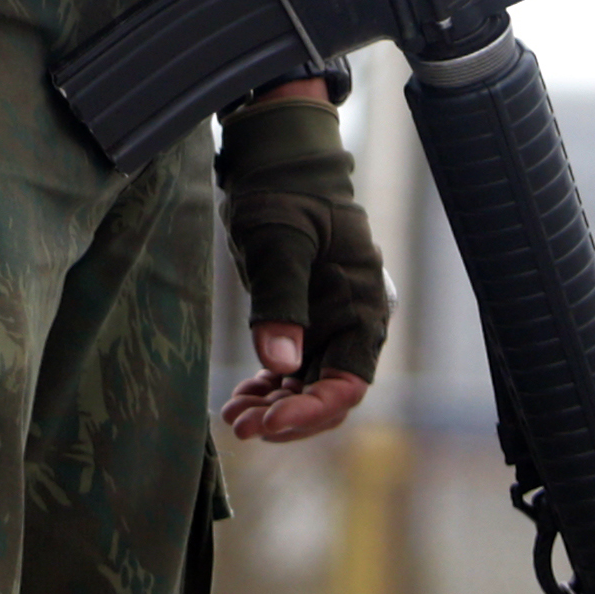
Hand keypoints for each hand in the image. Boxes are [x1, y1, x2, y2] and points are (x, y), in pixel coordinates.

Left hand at [214, 91, 385, 443]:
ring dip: (272, 409)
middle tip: (243, 427)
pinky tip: (238, 401)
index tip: (273, 421)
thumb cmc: (286, 194)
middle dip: (288, 417)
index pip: (348, 381)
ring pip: (305, 388)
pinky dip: (266, 390)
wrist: (279, 166)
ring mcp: (326, 326)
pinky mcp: (302, 323)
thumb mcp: (279, 241)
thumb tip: (282, 364)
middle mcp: (350, 323)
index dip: (314, 409)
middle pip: (326, 394)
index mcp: (361, 305)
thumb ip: (281, 299)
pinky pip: (289, 372)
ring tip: (233, 419)